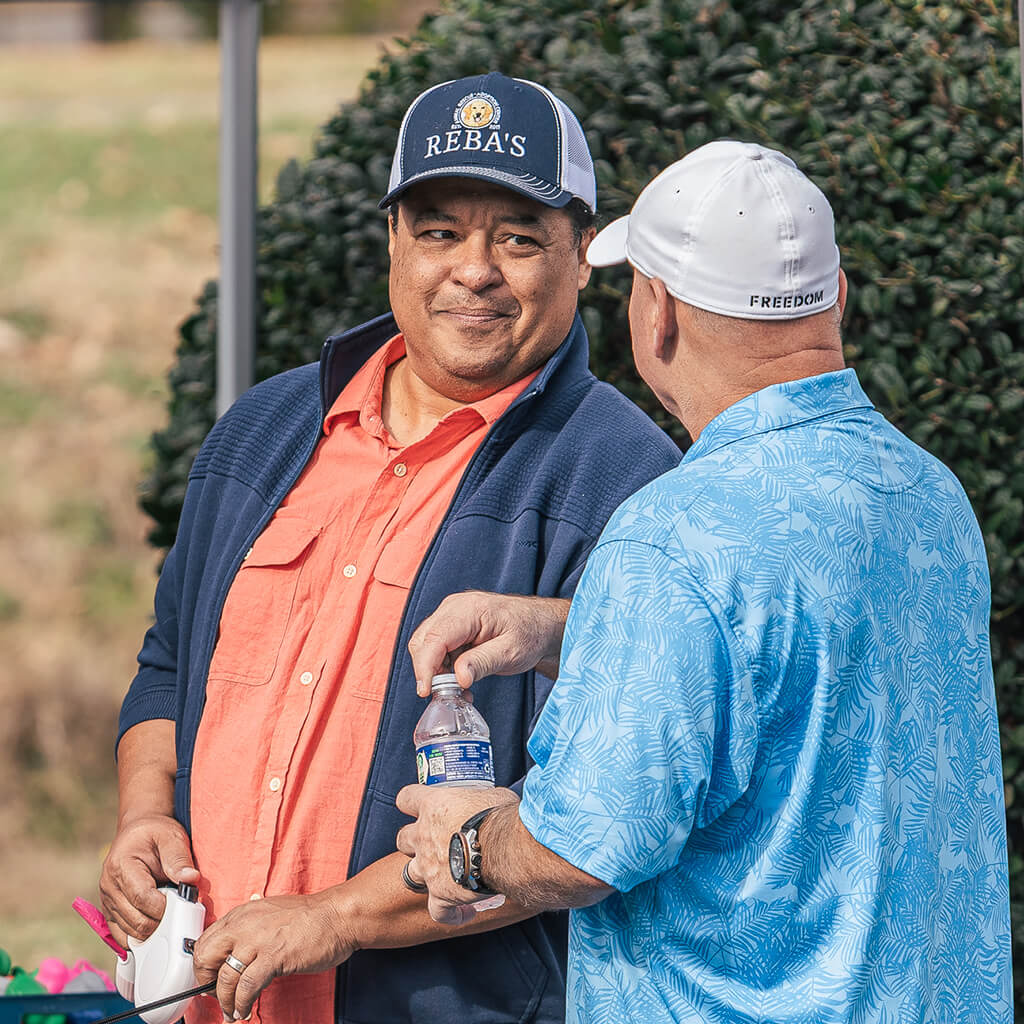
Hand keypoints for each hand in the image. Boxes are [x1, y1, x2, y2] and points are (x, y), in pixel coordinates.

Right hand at [99, 813, 200, 945]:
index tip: (184, 904)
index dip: (165, 906)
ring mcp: (107, 902)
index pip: (142, 898)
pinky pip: (122, 936)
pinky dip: (141, 936)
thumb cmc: (155, 833)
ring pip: (130, 932)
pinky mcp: (110, 912)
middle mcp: (109, 887)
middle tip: (181, 910)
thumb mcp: (171, 837)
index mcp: (121, 866)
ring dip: (154, 930)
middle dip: (162, 921)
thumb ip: (179, 859)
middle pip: (135, 920)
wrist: (138, 833)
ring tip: (170, 912)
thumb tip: (191, 879)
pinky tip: (157, 926)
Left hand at [192, 891, 356, 1020]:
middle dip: (206, 982)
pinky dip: (242, 1004)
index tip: (210, 979)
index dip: (204, 965)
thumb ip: (252, 925)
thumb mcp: (273, 911)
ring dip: (225, 1002)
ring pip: (225, 977)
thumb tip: (238, 940)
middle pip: (206, 956)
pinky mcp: (274, 957)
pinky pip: (247, 987)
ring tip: (233, 1011)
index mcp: (244, 913)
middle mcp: (246, 924)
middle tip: (215, 995)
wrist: (338, 916)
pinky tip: (246, 1010)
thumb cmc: (312, 916)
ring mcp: (259, 941)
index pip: (206, 940)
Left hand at [396, 784, 518, 923]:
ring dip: (424, 875)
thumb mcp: (493, 795)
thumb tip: (496, 803)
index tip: (421, 806)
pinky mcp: (441, 894)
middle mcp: (425, 836)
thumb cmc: (502, 816)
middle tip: (435, 843)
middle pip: (402, 839)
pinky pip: (438, 912)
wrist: (507, 847)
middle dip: (414, 842)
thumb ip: (484, 799)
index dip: (412, 802)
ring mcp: (429, 867)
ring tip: (443, 877)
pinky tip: (466, 912)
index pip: (406, 798)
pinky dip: (450, 914)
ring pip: (410, 874)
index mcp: (434, 805)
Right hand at [408, 592, 569, 695]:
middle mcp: (454, 608)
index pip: (435, 638)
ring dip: (435, 670)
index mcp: (469, 609)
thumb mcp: (512, 652)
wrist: (539, 625)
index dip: (425, 666)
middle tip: (447, 694)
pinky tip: (460, 679)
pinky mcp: (452, 625)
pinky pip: (436, 647)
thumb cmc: (530, 633)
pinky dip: (442, 667)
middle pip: (423, 641)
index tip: (426, 691)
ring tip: (460, 688)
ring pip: (426, 645)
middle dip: (428, 670)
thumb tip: (458, 677)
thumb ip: (483, 662)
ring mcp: (451, 615)